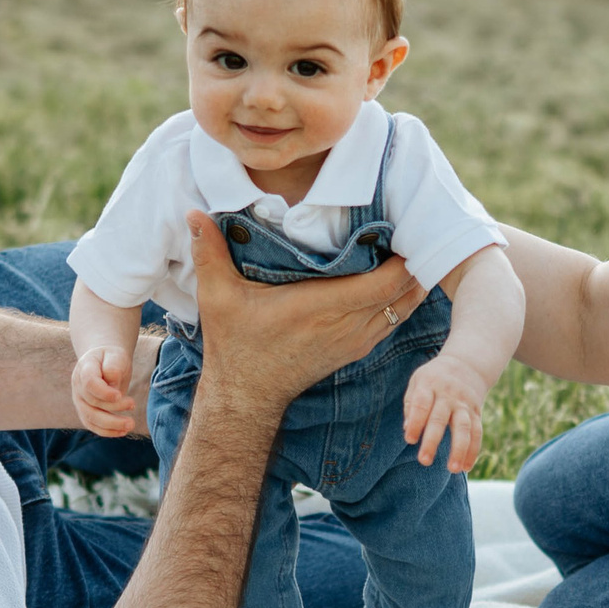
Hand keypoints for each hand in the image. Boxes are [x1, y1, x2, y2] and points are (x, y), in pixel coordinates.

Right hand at [72, 344, 135, 436]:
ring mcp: (80, 400)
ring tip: (130, 424)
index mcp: (84, 368)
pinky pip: (93, 426)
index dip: (103, 392)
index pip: (89, 383)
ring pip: (91, 418)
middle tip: (133, 405)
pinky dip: (107, 431)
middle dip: (113, 408)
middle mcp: (78, 386)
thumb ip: (114, 367)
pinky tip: (123, 431)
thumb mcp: (116, 355)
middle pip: (91, 403)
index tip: (119, 394)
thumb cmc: (112, 358)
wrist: (104, 363)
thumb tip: (113, 385)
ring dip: (111, 424)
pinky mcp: (85, 412)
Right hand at [188, 211, 427, 410]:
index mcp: (320, 306)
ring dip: (413, 281)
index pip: (382, 283)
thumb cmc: (234, 343)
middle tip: (416, 227)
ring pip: (403, 308)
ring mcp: (354, 340)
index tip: (404, 226)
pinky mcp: (355, 349)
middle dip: (416, 261)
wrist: (246, 396)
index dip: (403, 258)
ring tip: (414, 247)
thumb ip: (209, 251)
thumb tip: (192, 212)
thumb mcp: (217, 296)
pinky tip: (400, 278)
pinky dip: (401, 300)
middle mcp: (345, 325)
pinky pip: (392, 321)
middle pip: (403, 292)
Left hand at [402, 352, 488, 472]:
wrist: (467, 364)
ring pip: (464, 427)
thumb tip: (408, 429)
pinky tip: (466, 467)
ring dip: (459, 449)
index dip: (416, 422)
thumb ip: (411, 404)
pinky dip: (473, 450)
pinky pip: (477, 432)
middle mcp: (448, 394)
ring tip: (453, 469)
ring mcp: (464, 404)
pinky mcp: (476, 412)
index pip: (422, 404)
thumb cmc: (434, 378)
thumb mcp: (418, 381)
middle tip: (424, 461)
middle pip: (440, 419)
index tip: (410, 440)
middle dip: (432, 441)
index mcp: (430, 385)